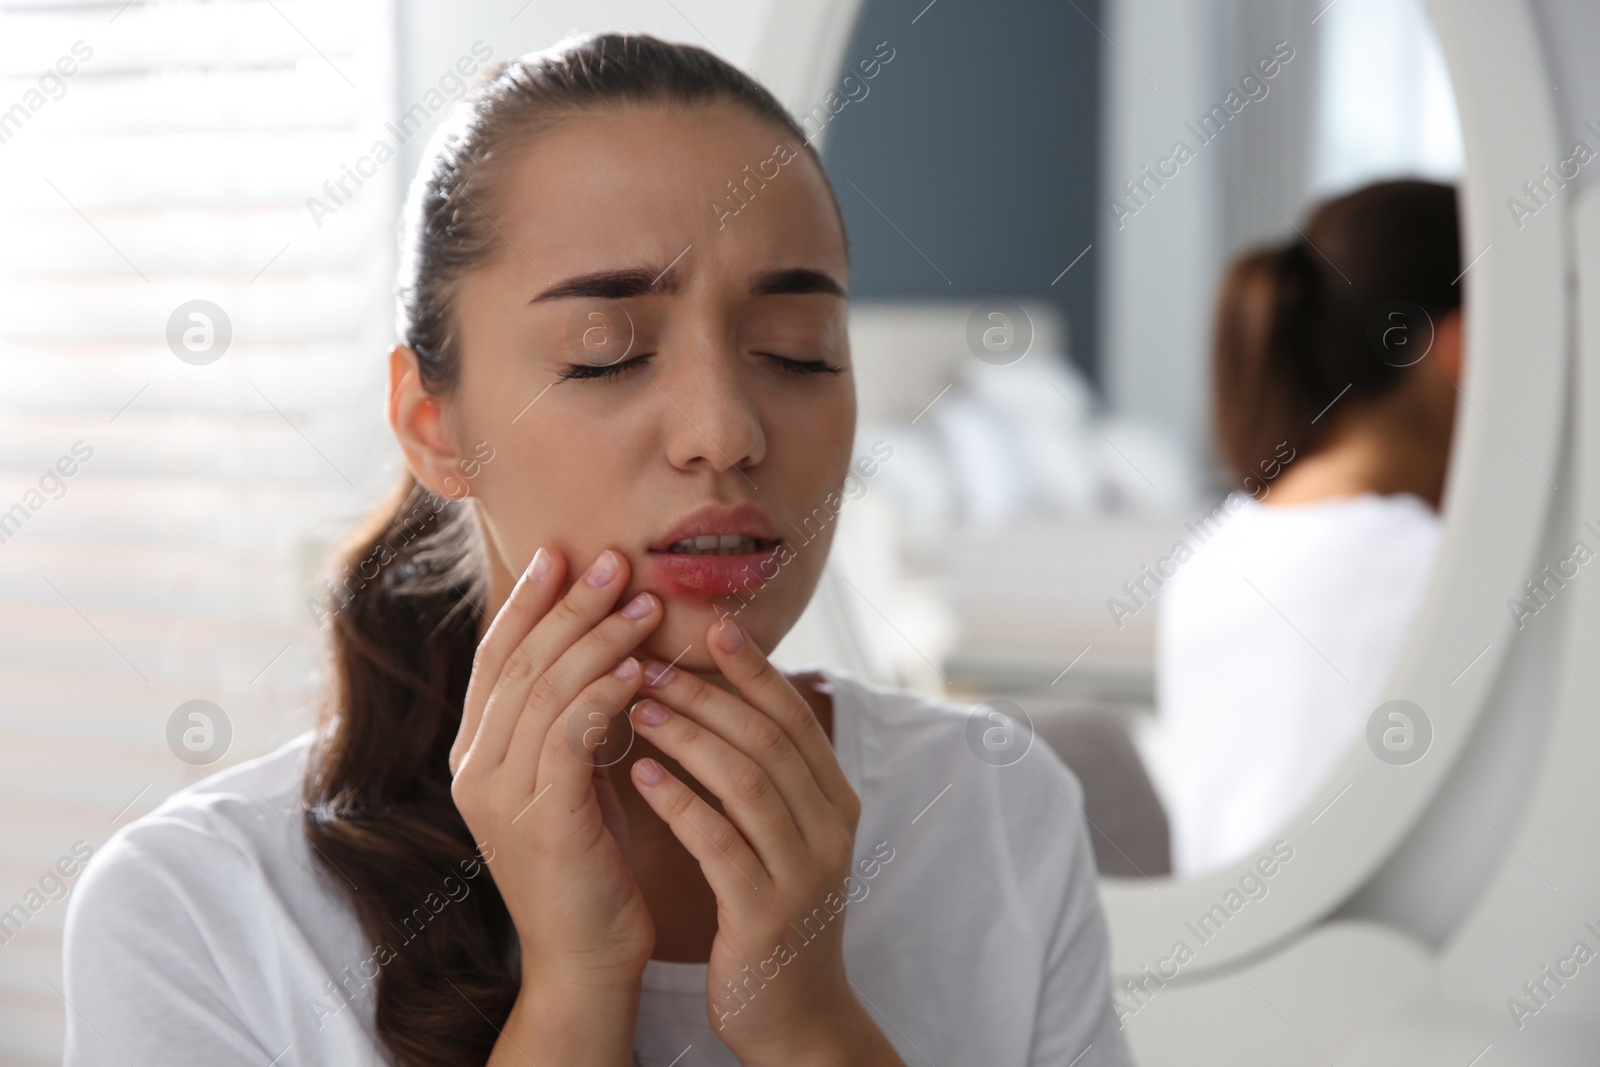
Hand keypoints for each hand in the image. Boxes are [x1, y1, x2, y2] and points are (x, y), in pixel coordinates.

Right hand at [450, 545, 662, 993]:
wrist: (586, 956)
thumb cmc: (590, 861)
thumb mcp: (572, 778)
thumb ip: (569, 719)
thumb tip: (600, 646)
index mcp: (476, 753)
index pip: (495, 658)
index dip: (527, 602)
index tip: (562, 552)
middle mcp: (475, 769)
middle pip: (520, 663)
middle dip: (569, 605)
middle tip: (615, 561)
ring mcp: (501, 795)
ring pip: (546, 691)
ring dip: (598, 640)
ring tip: (644, 604)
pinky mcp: (540, 820)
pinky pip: (570, 737)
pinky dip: (604, 695)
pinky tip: (639, 670)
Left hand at [628, 618, 904, 1065]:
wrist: (795, 1018)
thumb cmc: (773, 913)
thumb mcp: (784, 839)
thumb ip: (765, 777)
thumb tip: (720, 700)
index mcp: (836, 802)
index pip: (795, 718)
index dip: (754, 670)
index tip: (711, 627)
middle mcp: (830, 828)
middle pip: (769, 738)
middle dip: (707, 694)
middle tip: (648, 662)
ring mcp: (803, 872)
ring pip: (747, 780)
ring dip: (688, 735)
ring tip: (635, 705)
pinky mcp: (766, 913)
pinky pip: (719, 841)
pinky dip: (679, 800)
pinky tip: (640, 774)